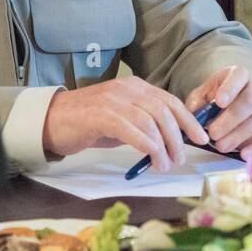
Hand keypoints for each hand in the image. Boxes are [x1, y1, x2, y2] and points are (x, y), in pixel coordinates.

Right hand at [41, 76, 207, 171]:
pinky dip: (146, 145)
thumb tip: (170, 139)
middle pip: (163, 111)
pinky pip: (132, 129)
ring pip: (150, 121)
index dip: (188, 120)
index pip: (169, 100)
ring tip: (164, 164)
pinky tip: (152, 157)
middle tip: (179, 159)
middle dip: (177, 137)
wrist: (51, 120)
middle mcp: (125, 89)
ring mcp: (112, 100)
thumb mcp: (120, 117)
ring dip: (163, 146)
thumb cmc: (86, 122)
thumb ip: (143, 122)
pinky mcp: (100, 115)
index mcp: (133, 86)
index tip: (200, 138)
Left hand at [184, 66, 251, 160]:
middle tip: (213, 134)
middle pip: (250, 101)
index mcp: (238, 75)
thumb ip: (196, 102)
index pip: (238, 76)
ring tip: (221, 146)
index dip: (230, 89)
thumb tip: (191, 114)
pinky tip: (245, 155)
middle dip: (231, 119)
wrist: (239, 102)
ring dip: (240, 135)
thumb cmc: (218, 97)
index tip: (219, 102)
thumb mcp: (203, 94)